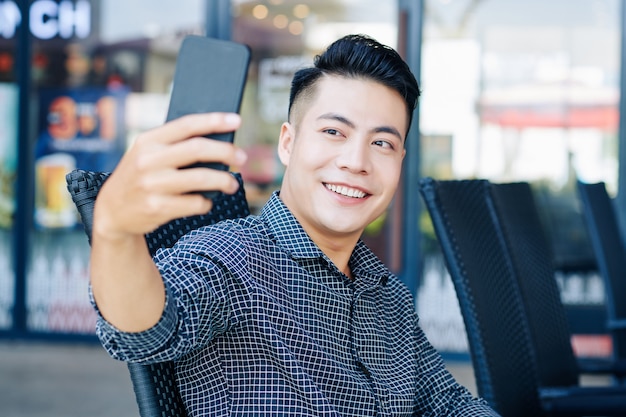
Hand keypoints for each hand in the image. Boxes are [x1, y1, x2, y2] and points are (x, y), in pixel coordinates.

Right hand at [93, 112, 246, 240]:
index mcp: (148, 141)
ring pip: (201, 178)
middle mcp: (148, 160)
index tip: (237, 120)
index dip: (214, 121)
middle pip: (198, 149)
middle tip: (242, 157)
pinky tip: (205, 202)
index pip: (186, 125)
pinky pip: (195, 203)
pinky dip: (206, 203)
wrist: (112, 212)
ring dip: (223, 181)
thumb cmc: (139, 177)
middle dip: (226, 151)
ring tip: (231, 184)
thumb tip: (217, 140)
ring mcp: (152, 185)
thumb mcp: (146, 154)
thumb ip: (173, 145)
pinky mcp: (157, 207)